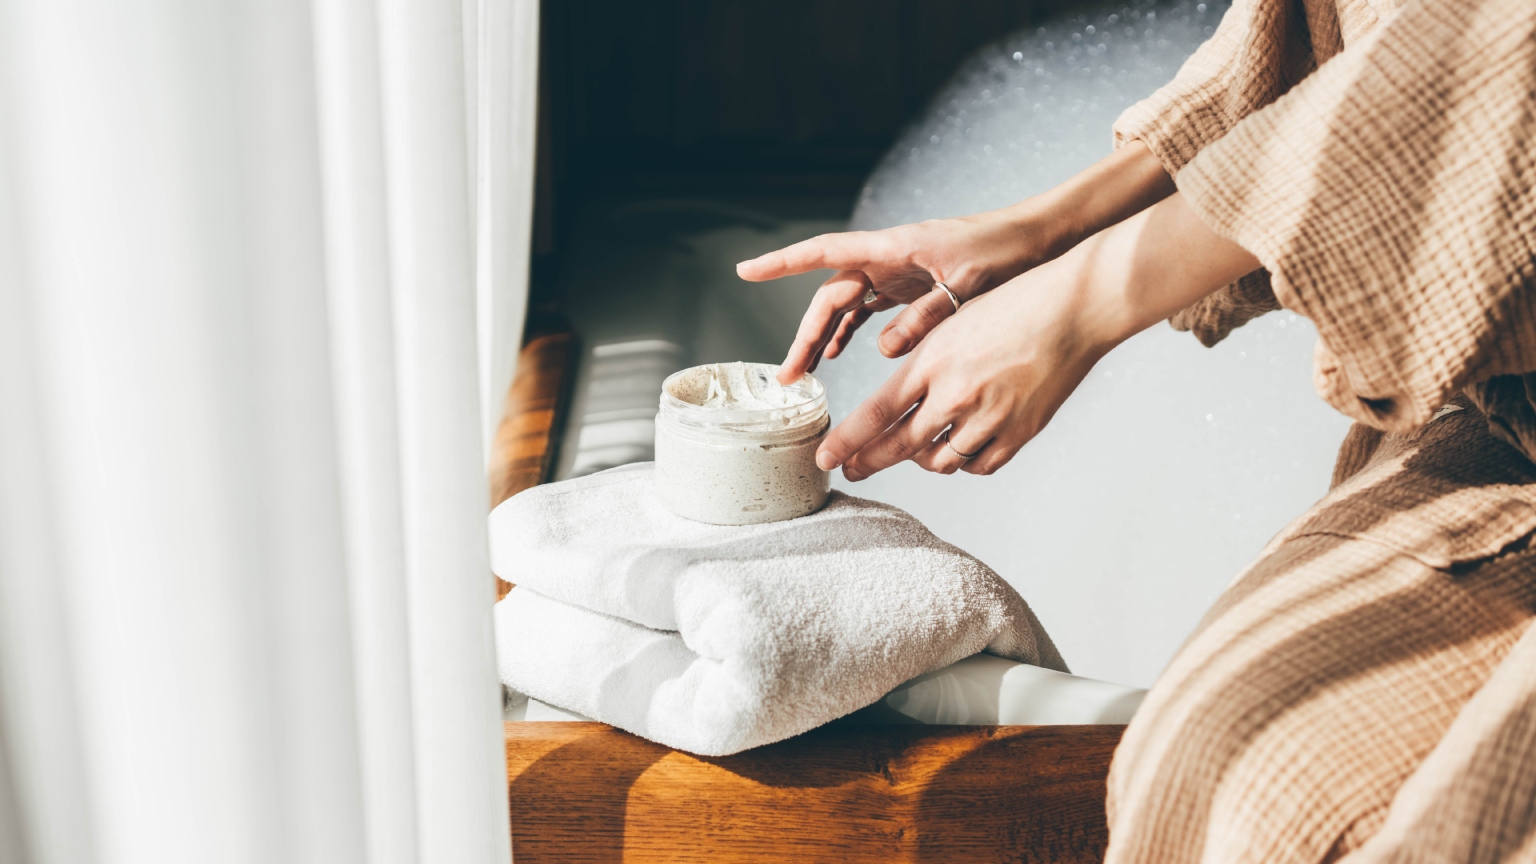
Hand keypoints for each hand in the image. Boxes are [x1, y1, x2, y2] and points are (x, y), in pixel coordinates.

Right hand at [736, 141, 1177, 384]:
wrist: (1035, 238)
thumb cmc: (1001, 250)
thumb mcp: (963, 285)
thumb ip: (924, 317)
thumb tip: (883, 350)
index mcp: (891, 248)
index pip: (824, 253)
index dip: (782, 264)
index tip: (746, 272)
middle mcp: (886, 257)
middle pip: (831, 296)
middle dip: (805, 334)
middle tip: (789, 376)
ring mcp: (897, 270)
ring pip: (847, 306)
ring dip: (826, 336)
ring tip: (808, 374)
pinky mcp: (911, 283)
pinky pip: (870, 309)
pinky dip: (853, 331)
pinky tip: (842, 353)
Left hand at [819, 193, 1261, 479]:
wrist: (1073, 308)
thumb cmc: (1013, 305)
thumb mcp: (953, 322)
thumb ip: (923, 363)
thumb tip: (897, 401)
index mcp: (933, 361)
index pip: (877, 413)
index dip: (848, 442)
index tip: (826, 458)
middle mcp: (957, 394)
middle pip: (900, 447)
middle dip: (870, 462)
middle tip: (852, 470)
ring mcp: (990, 418)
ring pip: (940, 461)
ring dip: (919, 460)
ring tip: (910, 451)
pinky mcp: (1020, 432)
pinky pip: (979, 464)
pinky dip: (962, 462)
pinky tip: (955, 449)